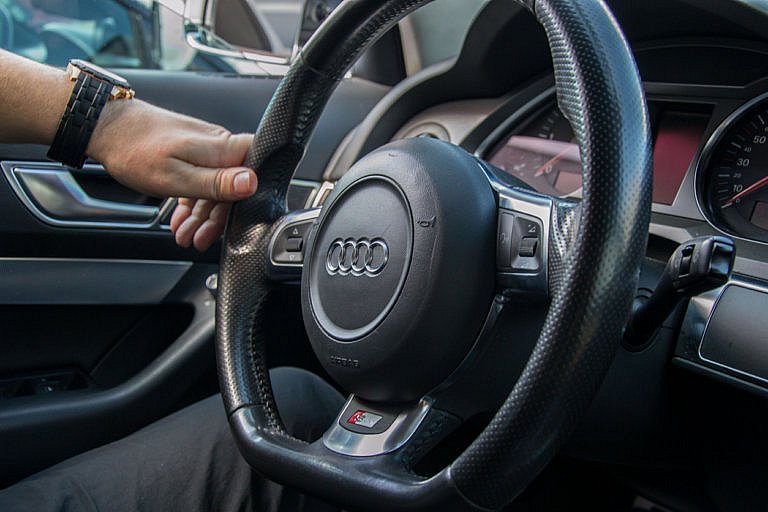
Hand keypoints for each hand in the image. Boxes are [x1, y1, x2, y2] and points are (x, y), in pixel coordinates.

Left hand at [87, 100, 255, 250]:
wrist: (106, 127)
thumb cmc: (136, 150)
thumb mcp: (176, 177)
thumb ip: (216, 183)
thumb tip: (252, 183)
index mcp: (223, 148)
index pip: (258, 171)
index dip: (252, 199)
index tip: (234, 222)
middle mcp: (221, 146)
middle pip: (235, 188)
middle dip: (216, 218)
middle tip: (200, 239)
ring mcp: (207, 150)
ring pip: (216, 188)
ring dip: (201, 215)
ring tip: (185, 234)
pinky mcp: (194, 153)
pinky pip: (201, 181)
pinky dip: (192, 202)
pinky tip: (181, 217)